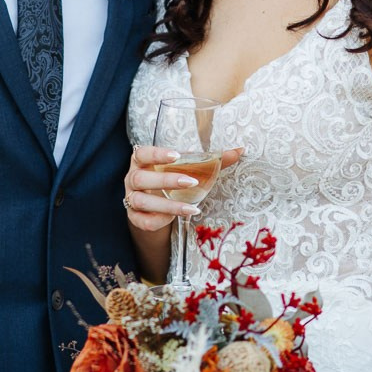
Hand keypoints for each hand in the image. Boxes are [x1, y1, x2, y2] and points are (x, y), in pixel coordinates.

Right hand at [124, 144, 243, 233]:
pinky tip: (173, 220)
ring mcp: (131, 198)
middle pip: (141, 178)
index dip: (157, 154)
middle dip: (166, 180)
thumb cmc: (171, 182)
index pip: (142, 153)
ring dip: (167, 205)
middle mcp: (132, 178)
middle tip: (191, 182)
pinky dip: (158, 220)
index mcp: (142, 161)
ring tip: (191, 208)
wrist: (155, 208)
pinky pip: (142, 220)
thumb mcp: (187, 169)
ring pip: (141, 201)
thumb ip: (210, 160)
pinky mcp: (134, 217)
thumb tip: (239, 151)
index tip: (177, 156)